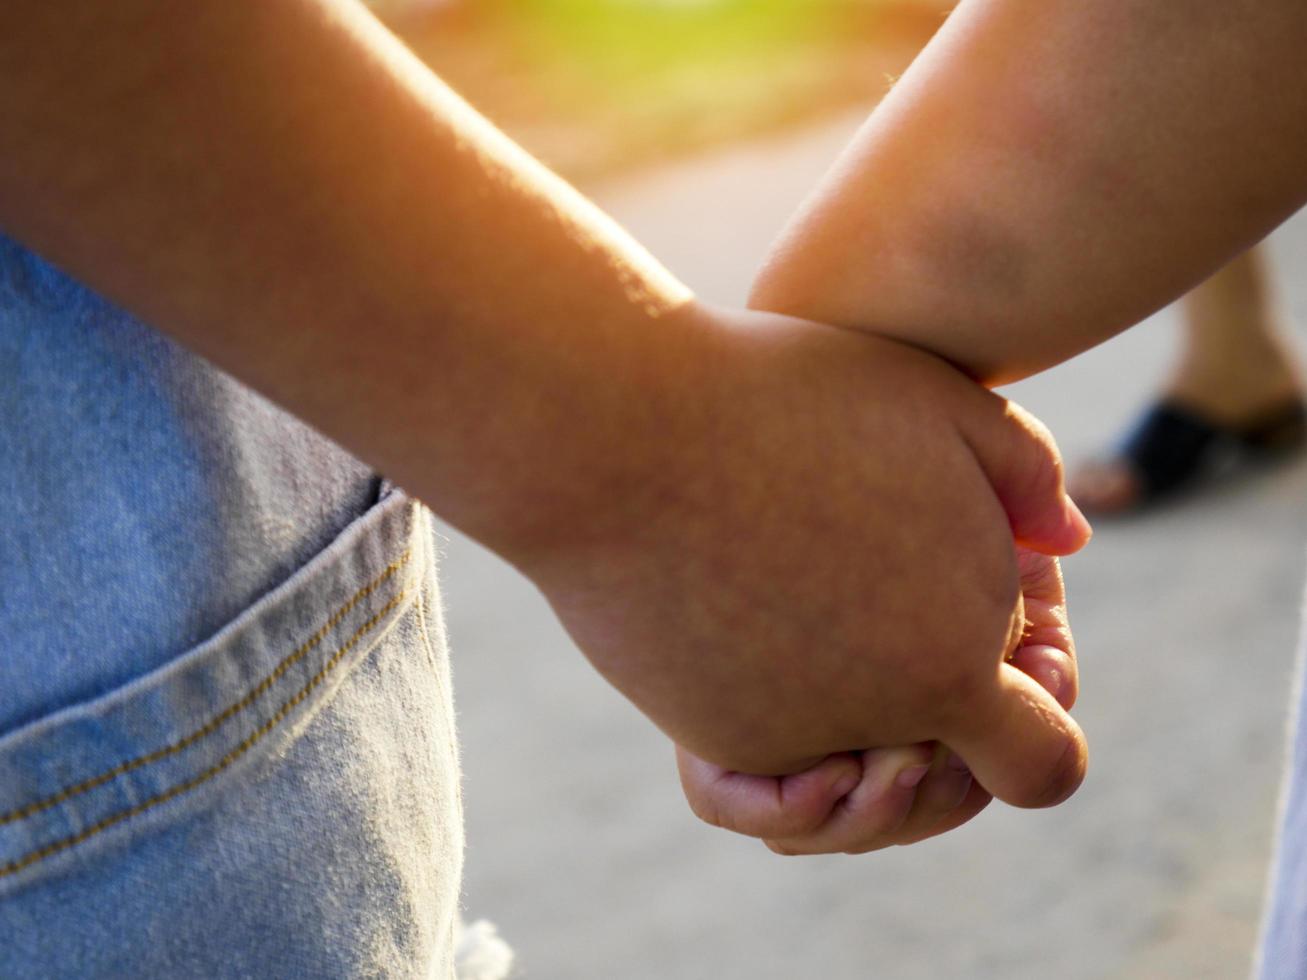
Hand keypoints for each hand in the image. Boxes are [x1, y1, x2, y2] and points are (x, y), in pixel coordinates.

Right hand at [515, 302, 1089, 808]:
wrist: (613, 428)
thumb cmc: (780, 397)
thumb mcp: (939, 402)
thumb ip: (1027, 477)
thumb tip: (1065, 546)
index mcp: (949, 663)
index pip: (1044, 766)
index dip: (1048, 716)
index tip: (1020, 654)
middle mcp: (868, 726)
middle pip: (946, 789)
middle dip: (957, 729)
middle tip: (920, 621)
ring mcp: (779, 741)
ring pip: (854, 790)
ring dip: (873, 740)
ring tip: (854, 632)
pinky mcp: (703, 731)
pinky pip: (773, 776)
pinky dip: (795, 740)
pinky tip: (793, 664)